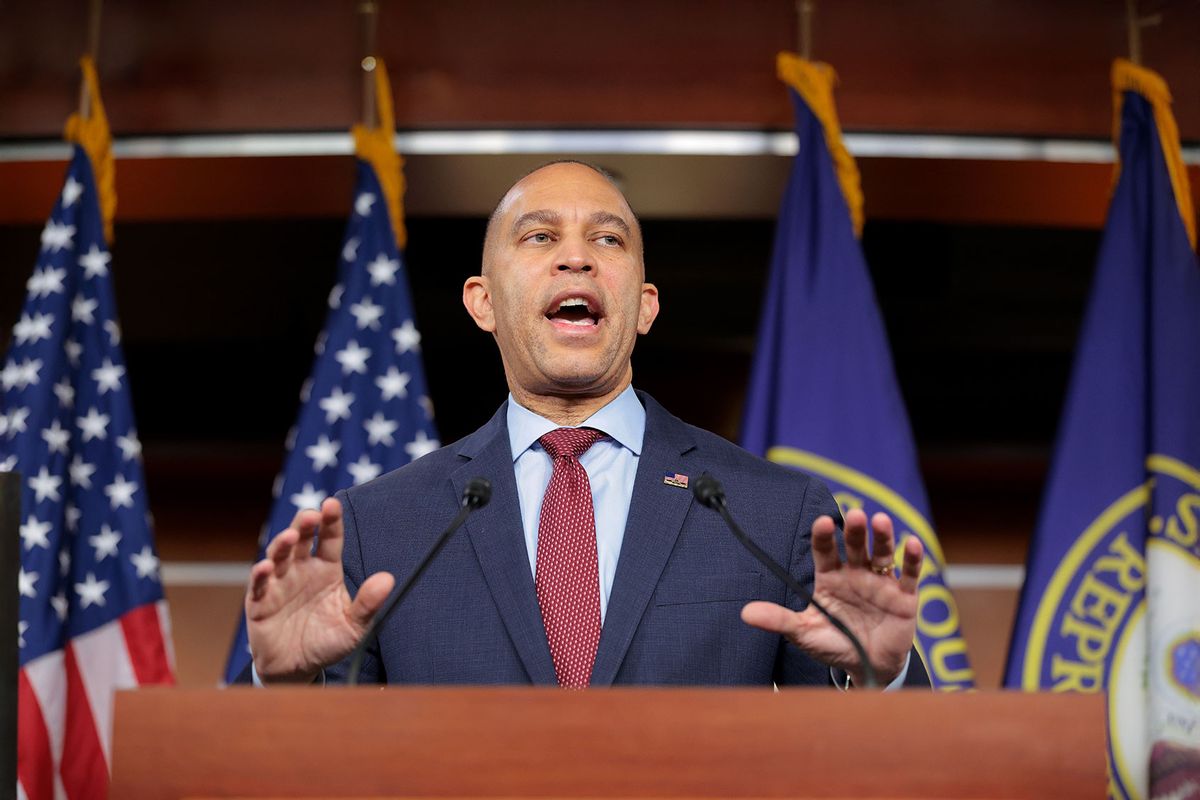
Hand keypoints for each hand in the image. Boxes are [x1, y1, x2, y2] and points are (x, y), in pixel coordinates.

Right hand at [245, 498, 394, 683]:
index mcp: (326, 570)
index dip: (331, 521)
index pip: (330, 539)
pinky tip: (265, 568)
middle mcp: (301, 570)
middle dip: (304, 524)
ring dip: (282, 545)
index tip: (333, 504)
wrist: (298, 669)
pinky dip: (260, 575)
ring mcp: (279, 583)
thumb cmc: (327, 642)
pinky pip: (258, 585)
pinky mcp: (259, 602)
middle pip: (301, 539)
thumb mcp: (354, 626)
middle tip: (311, 515)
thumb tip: (388, 579)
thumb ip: (368, 603)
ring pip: (278, 556)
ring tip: (290, 537)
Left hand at [741, 509, 921, 686]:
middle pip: (855, 547)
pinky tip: (911, 543)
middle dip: (856, 531)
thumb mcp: (805, 633)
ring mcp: (880, 583)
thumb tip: (745, 614)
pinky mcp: (904, 597)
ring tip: (881, 521)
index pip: (825, 552)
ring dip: (883, 538)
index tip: (822, 523)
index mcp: (830, 578)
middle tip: (856, 516)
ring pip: (882, 554)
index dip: (824, 537)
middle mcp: (856, 574)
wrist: (867, 668)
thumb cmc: (834, 644)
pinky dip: (912, 559)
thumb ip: (779, 620)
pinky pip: (909, 574)